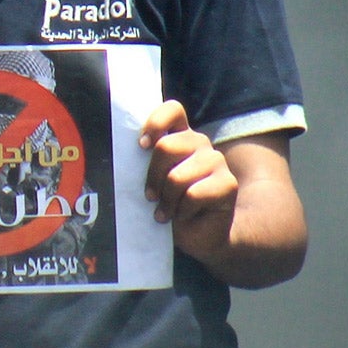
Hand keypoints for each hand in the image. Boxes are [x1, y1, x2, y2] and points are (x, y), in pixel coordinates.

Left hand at [139, 100, 236, 262]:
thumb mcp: (152, 181)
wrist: (199, 236)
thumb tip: (119, 158)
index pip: (172, 110)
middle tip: (150, 196)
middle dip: (153, 177)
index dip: (155, 123)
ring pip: (177, 176)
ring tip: (166, 212)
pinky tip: (184, 217)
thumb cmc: (169, 206)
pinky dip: (182, 212)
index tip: (142, 146)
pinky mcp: (228, 183)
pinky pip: (193, 195)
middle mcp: (199, 144)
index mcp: (180, 137)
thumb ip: (144, 163)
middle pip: (166, 146)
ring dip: (167, 200)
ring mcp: (216, 161)